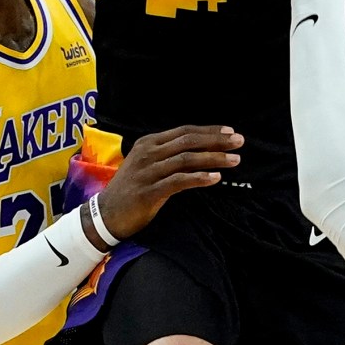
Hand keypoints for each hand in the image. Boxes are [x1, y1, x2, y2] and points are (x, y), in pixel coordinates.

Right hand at [95, 124, 243, 237]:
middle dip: (217, 140)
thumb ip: (167, 155)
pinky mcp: (149, 191)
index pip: (184, 131)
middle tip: (239, 141)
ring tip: (234, 160)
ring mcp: (148, 172)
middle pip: (188, 141)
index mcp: (148, 143)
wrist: (105, 214)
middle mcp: (148, 153)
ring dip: (213, 158)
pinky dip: (199, 178)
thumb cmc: (130, 190)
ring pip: (186, 159)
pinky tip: (215, 178)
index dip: (208, 130)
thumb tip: (200, 151)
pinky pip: (179, 181)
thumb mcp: (146, 164)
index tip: (230, 131)